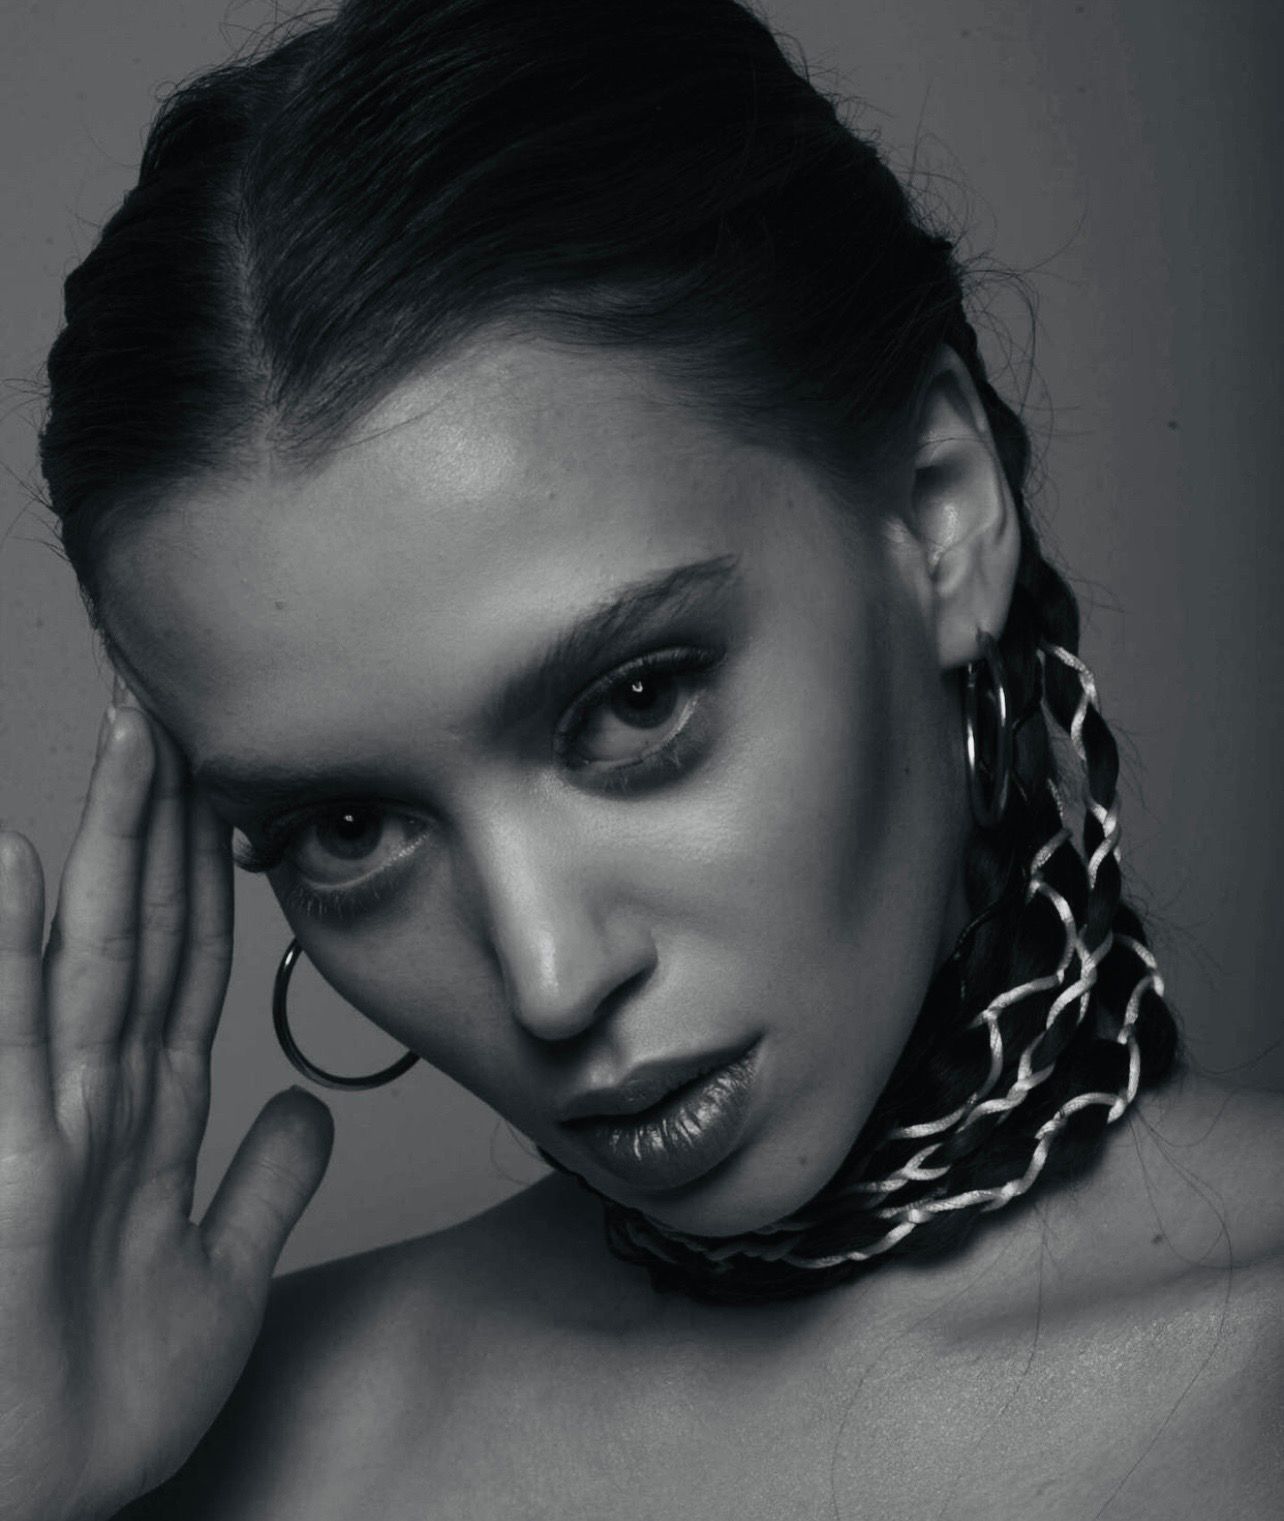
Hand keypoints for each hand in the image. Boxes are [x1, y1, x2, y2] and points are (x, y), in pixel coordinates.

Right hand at [0, 686, 333, 1520]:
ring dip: (110, 848)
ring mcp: (46, 1123)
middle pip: (146, 926)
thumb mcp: (219, 1274)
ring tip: (121, 740)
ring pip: (91, 956)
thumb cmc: (108, 1395)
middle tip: (175, 704)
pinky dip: (10, 957)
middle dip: (164, 816)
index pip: (193, 956)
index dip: (214, 866)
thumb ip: (263, 1182)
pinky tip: (17, 868)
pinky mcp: (9, 1173)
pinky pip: (12, 1046)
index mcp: (151, 1110)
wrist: (44, 1502)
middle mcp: (97, 1093)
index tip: (230, 779)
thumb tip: (313, 1108)